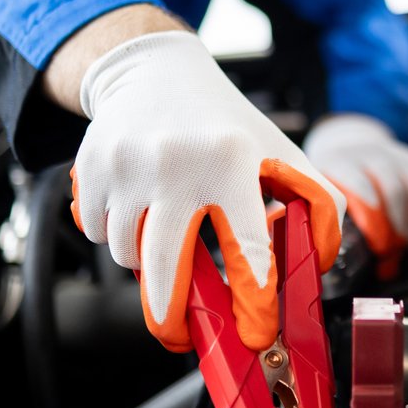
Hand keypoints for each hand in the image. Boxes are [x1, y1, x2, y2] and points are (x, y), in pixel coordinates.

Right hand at [68, 31, 344, 351]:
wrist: (153, 71)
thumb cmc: (223, 122)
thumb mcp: (279, 150)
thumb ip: (316, 203)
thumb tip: (316, 262)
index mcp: (230, 160)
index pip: (246, 246)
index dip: (252, 299)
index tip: (255, 334)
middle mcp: (176, 162)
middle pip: (165, 266)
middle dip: (171, 316)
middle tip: (181, 337)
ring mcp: (127, 165)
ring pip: (128, 256)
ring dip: (145, 264)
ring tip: (166, 235)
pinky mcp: (91, 168)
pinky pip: (98, 235)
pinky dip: (116, 236)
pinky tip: (136, 208)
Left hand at [302, 113, 407, 274]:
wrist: (346, 145)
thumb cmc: (333, 184)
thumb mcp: (320, 199)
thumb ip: (330, 229)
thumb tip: (350, 272)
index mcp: (340, 164)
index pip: (361, 188)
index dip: (373, 221)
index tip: (377, 248)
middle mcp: (372, 156)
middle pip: (394, 191)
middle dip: (395, 230)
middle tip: (388, 254)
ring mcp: (401, 157)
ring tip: (403, 247)